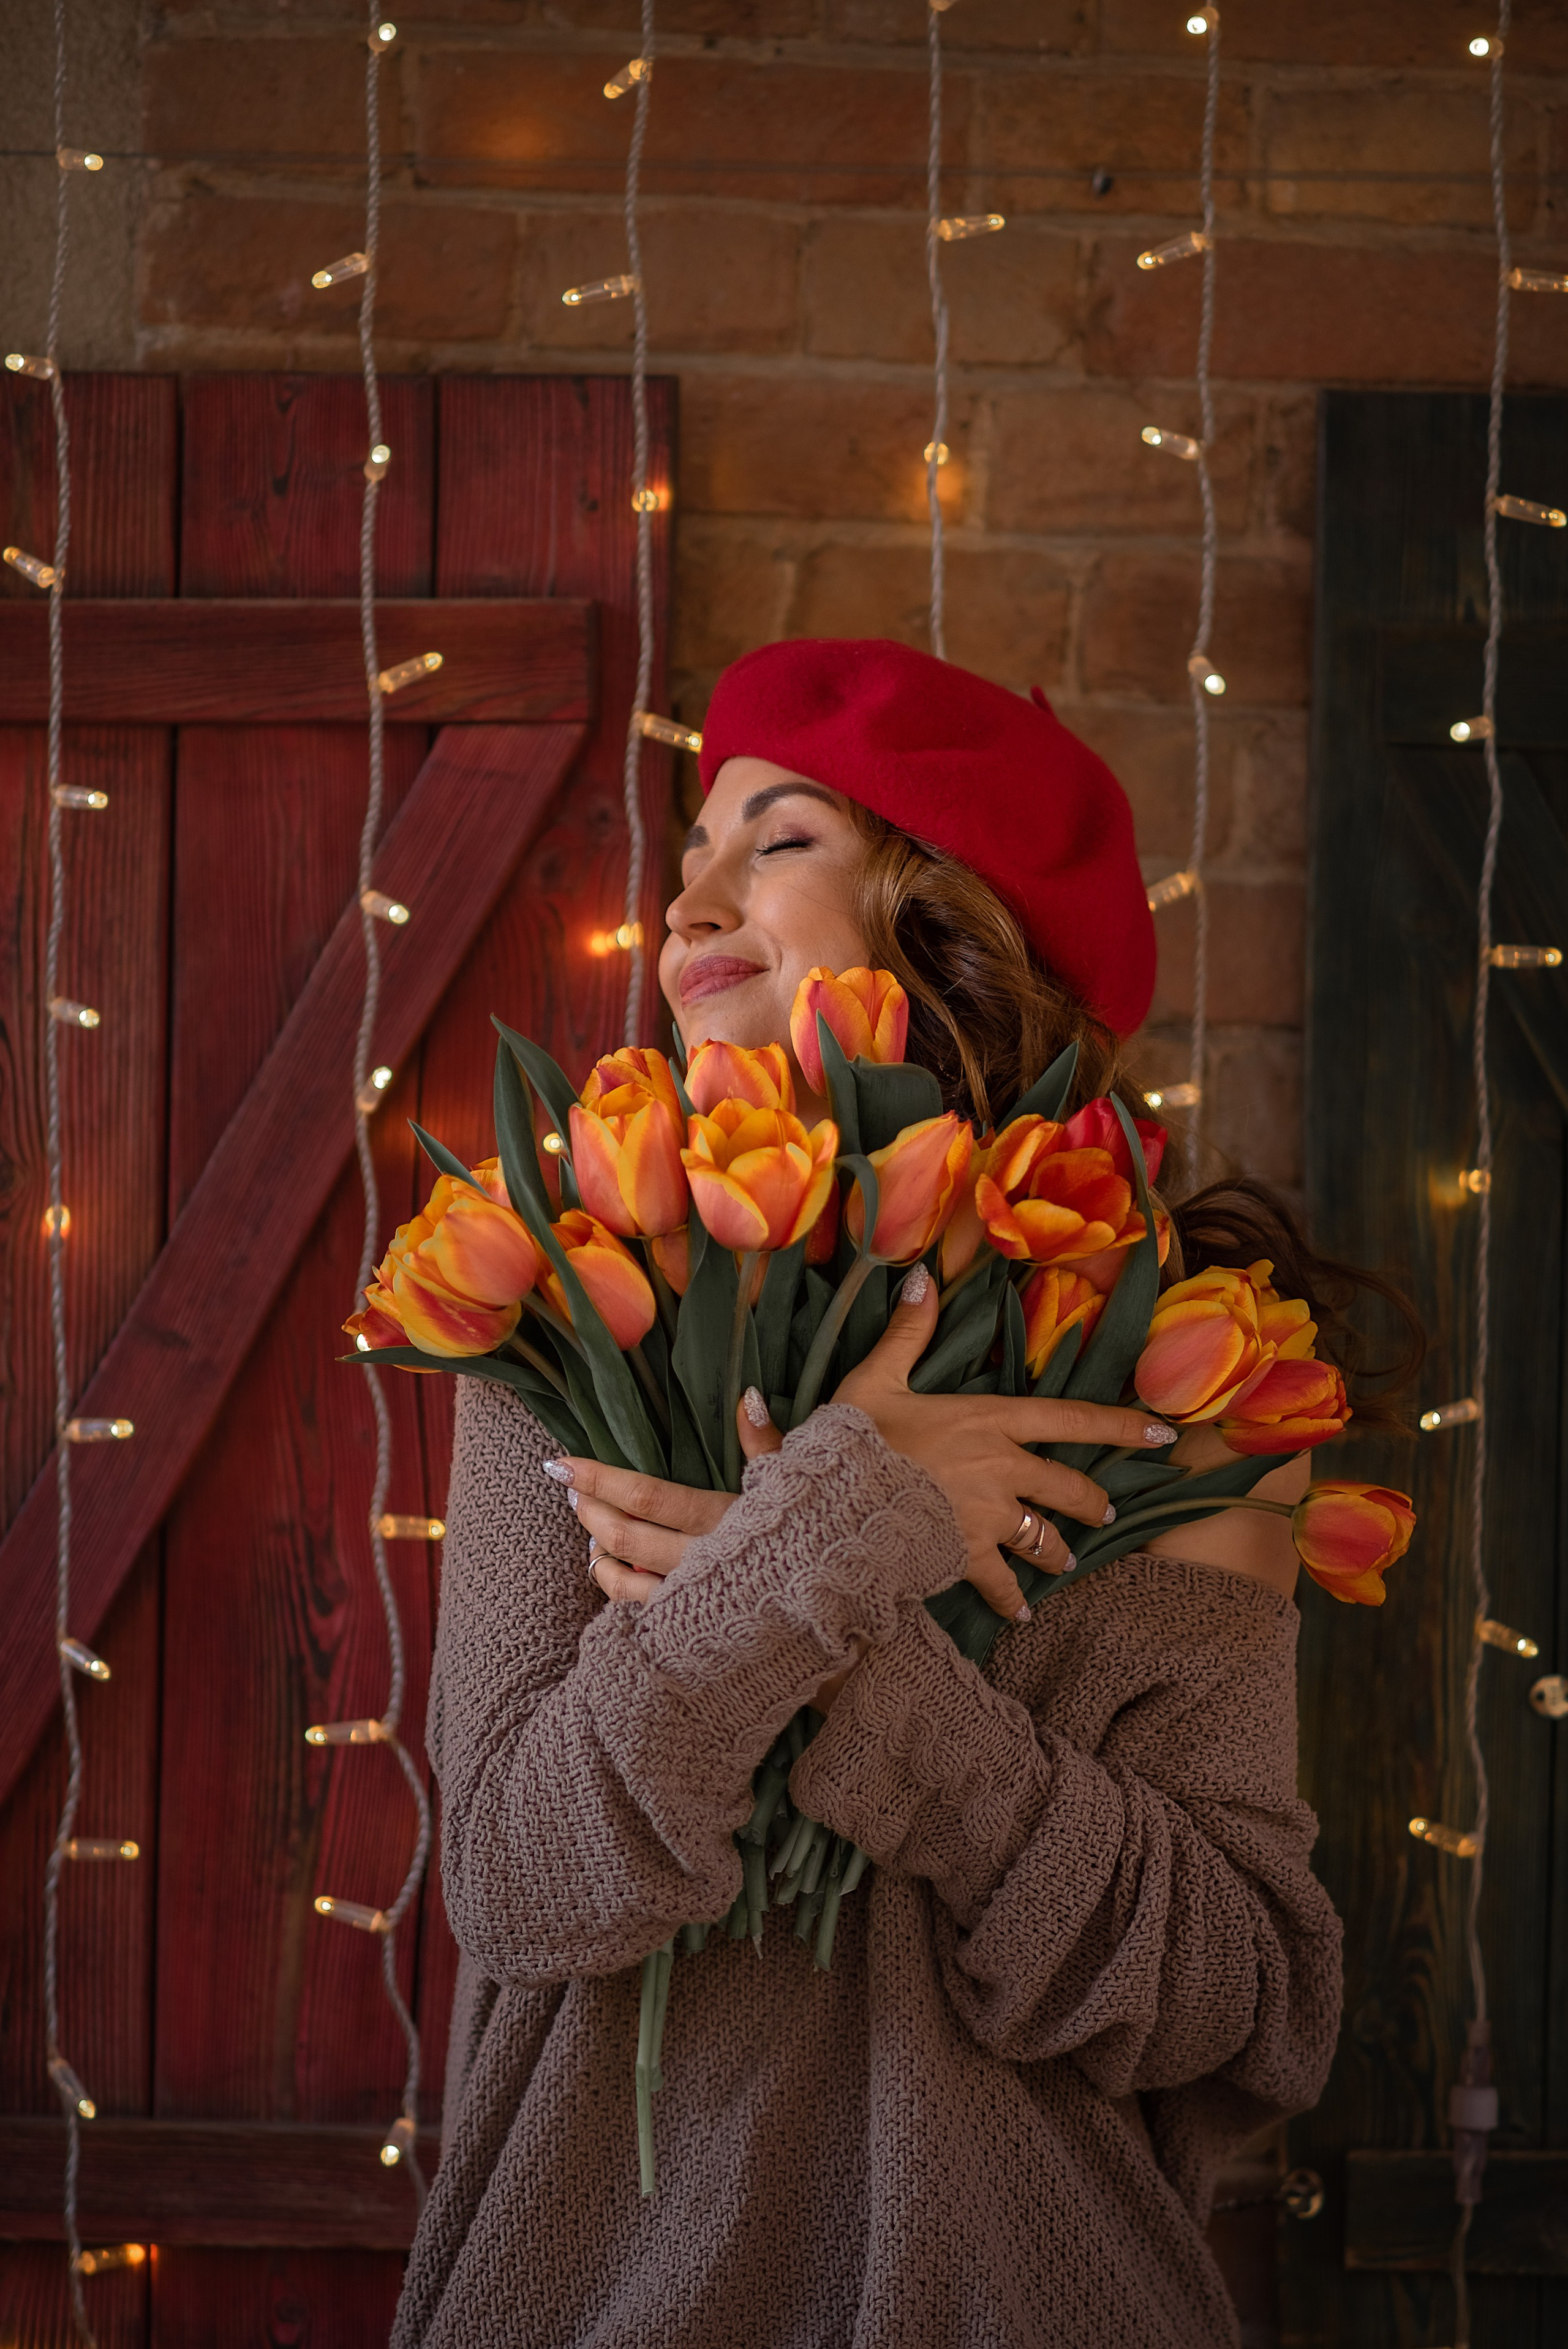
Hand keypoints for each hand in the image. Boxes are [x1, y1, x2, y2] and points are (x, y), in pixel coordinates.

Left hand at [547, 1404, 869, 1715]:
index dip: (599, 1477)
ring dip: (597, 1554)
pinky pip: (643, 1615)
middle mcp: (703, 1565)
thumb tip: (747, 1397)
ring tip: (586, 1529)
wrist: (854, 1623)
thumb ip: (768, 1443)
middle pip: (624, 1538)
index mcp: (724, 1521)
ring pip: (624, 1584)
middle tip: (567, 1487)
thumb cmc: (827, 1542)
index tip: (559, 1462)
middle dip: (588, 1510)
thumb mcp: (800, 1488)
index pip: (646, 1497)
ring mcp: (697, 1604)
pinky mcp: (697, 1632)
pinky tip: (613, 1575)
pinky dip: (620, 1592)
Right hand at [834, 1263, 1179, 1622]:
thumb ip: (908, 1332)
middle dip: (1091, 1503)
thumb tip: (923, 1277)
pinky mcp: (968, 1557)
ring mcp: (989, 1518)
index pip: (1069, 1419)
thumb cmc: (856, 1438)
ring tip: (1066, 1561)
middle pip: (1068, 1489)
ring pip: (1045, 1539)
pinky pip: (1003, 1585)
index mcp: (988, 1421)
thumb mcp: (878, 1377)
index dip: (1118, 1426)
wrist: (835, 1502)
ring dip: (1058, 1552)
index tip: (1162, 1435)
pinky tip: (1021, 1615)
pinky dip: (1013, 1601)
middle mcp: (1002, 1470)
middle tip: (1104, 1513)